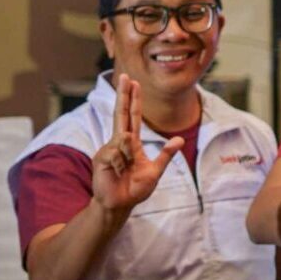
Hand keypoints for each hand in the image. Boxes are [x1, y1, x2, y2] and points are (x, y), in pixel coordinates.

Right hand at [88, 74, 182, 215]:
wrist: (119, 204)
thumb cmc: (135, 189)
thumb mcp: (155, 171)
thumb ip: (166, 155)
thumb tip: (179, 140)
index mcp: (132, 143)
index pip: (133, 116)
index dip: (133, 100)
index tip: (134, 83)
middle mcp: (119, 142)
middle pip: (121, 114)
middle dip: (123, 94)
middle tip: (125, 75)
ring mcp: (108, 149)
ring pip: (124, 141)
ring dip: (129, 158)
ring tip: (126, 171)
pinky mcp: (101, 158)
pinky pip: (116, 154)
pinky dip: (121, 165)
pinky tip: (117, 172)